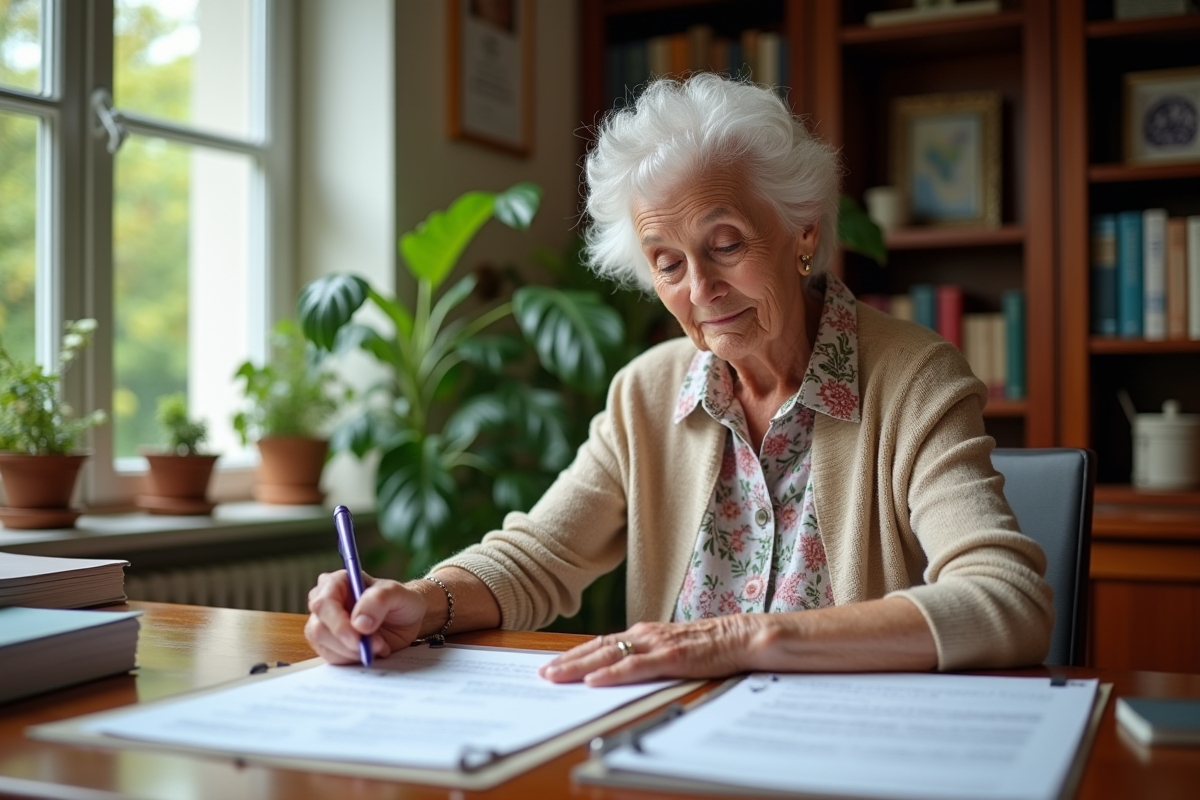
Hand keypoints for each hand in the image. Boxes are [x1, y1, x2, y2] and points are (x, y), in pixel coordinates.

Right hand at [305, 570, 425, 663]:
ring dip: (353, 652)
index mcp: (337, 582)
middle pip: (318, 628)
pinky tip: (371, 651)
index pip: (324, 603)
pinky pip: (332, 658)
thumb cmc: (400, 600)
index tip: (358, 638)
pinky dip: (353, 659)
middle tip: (376, 645)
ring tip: (379, 645)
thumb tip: (359, 623)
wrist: (407, 619)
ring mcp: (325, 625)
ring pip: (324, 646)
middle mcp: (326, 603)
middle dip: (347, 642)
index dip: (338, 623)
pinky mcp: (329, 645)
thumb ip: (379, 600)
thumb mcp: (397, 593)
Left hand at [538, 616, 758, 686]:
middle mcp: (646, 634)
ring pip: (609, 654)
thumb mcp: (673, 650)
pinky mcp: (671, 657)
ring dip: (579, 666)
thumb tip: (627, 670)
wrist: (743, 636)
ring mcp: (657, 644)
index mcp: (646, 633)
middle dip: (568, 661)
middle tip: (543, 673)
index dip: (576, 654)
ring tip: (556, 676)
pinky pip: (635, 667)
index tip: (554, 665)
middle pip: (598, 647)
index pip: (602, 643)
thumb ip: (650, 657)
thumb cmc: (712, 646)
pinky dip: (611, 673)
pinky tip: (594, 680)